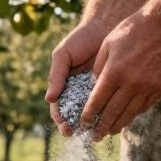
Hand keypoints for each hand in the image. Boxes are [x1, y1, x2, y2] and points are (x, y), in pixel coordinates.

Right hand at [46, 21, 111, 135]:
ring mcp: (94, 91)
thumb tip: (49, 99)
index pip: (59, 108)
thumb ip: (56, 76)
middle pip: (73, 115)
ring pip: (90, 112)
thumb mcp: (62, 56)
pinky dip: (106, 113)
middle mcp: (78, 91)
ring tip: (92, 130)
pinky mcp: (110, 88)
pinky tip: (108, 119)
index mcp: (63, 85)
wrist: (104, 27)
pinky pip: (107, 104)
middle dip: (73, 125)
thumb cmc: (80, 40)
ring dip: (90, 123)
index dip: (60, 119)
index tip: (65, 127)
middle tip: (76, 132)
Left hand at [80, 10, 160, 140]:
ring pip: (129, 113)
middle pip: (113, 112)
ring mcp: (148, 87)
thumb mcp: (108, 44)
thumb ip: (99, 67)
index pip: (97, 100)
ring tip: (110, 132)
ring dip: (118, 125)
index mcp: (114, 72)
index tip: (83, 123)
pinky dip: (134, 114)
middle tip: (94, 137)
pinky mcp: (160, 87)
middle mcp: (131, 83)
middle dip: (101, 126)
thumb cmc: (132, 29)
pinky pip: (144, 106)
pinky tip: (127, 119)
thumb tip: (92, 87)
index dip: (89, 114)